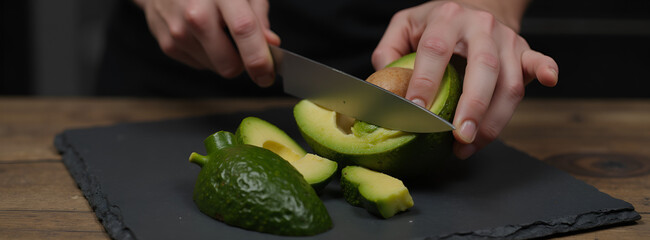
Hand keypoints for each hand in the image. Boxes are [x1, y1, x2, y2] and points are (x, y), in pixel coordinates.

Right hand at [135, 0, 280, 86]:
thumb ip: (258, 16)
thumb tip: (271, 44)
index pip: (244, 31)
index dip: (259, 59)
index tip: (267, 75)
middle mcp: (195, 14)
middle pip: (228, 64)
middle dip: (242, 62)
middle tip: (243, 46)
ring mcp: (178, 31)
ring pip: (215, 68)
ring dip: (222, 56)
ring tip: (215, 29)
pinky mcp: (167, 45)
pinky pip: (199, 64)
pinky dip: (206, 53)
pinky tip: (200, 33)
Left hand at [372, 0, 558, 158]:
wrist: (476, 2)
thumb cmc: (437, 22)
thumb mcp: (406, 25)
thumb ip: (390, 50)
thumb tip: (383, 85)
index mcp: (446, 18)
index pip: (435, 50)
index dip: (426, 82)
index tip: (417, 113)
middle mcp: (479, 26)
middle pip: (482, 68)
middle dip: (473, 106)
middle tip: (459, 136)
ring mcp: (505, 38)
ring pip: (509, 81)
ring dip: (495, 118)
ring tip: (473, 145)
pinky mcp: (523, 49)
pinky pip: (538, 60)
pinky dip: (544, 71)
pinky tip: (549, 82)